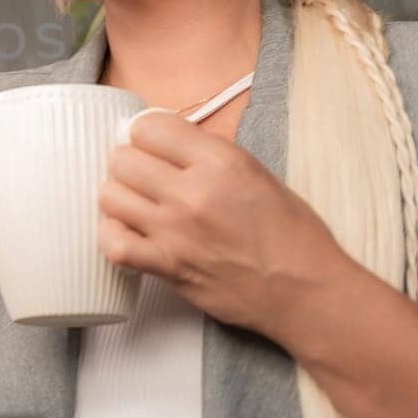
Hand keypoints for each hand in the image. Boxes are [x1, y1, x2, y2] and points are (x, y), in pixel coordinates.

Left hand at [95, 111, 356, 340]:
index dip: (147, 135)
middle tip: (143, 177)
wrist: (306, 291)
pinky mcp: (167, 267)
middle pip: (123, 159)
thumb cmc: (292, 234)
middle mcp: (193, 191)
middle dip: (129, 164)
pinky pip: (114, 244)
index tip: (153, 147)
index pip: (150, 127)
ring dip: (119, 198)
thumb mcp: (257, 174)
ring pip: (110, 196)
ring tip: (135, 205)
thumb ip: (209, 156)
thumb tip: (167, 146)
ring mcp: (175, 231)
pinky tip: (127, 234)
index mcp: (220, 161)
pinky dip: (113, 237)